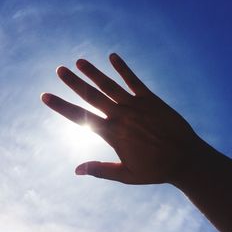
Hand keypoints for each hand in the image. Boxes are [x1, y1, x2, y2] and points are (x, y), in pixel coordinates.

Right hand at [41, 53, 199, 183]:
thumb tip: (76, 170)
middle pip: (92, 96)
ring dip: (93, 73)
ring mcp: (136, 105)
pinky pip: (134, 80)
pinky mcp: (151, 99)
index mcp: (113, 134)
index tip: (46, 96)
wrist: (185, 159)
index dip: (61, 106)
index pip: (80, 117)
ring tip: (80, 61)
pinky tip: (113, 57)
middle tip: (59, 70)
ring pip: (110, 85)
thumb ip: (100, 170)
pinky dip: (123, 68)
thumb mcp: (126, 175)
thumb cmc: (155, 169)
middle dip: (74, 83)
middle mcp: (121, 116)